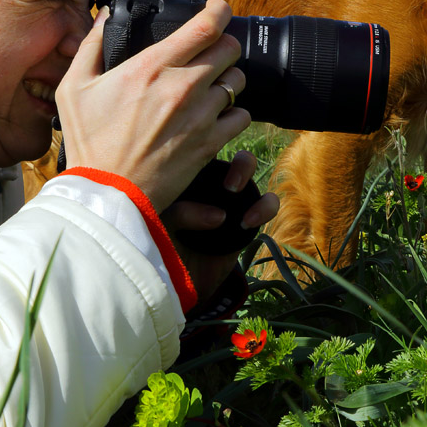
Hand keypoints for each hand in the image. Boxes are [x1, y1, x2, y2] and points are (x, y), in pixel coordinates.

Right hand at [56, 0, 248, 211]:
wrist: (107, 194)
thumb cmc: (88, 142)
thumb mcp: (73, 87)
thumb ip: (91, 46)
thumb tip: (104, 16)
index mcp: (151, 67)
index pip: (205, 26)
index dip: (219, 10)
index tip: (216, 9)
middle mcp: (182, 86)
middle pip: (229, 47)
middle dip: (222, 44)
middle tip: (209, 51)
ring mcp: (201, 116)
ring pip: (237, 80)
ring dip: (227, 78)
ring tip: (209, 85)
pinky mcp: (211, 143)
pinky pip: (241, 115)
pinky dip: (232, 113)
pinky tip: (214, 116)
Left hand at [163, 150, 279, 296]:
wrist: (173, 284)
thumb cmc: (159, 250)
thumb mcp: (158, 229)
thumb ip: (181, 215)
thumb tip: (218, 217)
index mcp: (179, 174)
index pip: (190, 146)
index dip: (197, 141)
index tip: (193, 157)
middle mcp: (204, 180)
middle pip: (222, 145)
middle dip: (218, 148)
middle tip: (222, 180)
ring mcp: (228, 197)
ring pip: (246, 164)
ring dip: (244, 168)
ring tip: (232, 190)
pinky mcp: (248, 218)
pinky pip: (267, 202)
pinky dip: (265, 206)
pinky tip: (249, 221)